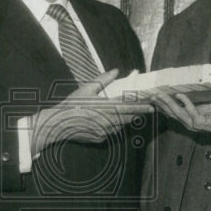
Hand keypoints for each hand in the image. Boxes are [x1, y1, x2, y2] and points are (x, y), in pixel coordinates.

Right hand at [31, 69, 153, 153]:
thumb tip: (116, 70)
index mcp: (106, 106)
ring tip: (131, 114)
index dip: (141, 105)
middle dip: (138, 113)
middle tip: (147, 109)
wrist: (59, 124)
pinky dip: (114, 127)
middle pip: (129, 117)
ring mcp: (105, 132)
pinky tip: (110, 121)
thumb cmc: (72, 104)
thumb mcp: (87, 88)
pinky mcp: (100, 139)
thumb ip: (103, 79)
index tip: (151, 105)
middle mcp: (108, 121)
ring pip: (121, 126)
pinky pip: (112, 133)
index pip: (129, 106)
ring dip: (126, 119)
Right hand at [150, 92, 210, 138]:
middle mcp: (189, 123)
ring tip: (160, 94)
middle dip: (160, 104)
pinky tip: (179, 95)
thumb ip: (195, 97)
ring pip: (177, 113)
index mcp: (189, 118)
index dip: (161, 105)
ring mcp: (195, 124)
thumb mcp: (206, 101)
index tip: (152, 96)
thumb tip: (186, 85)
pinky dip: (185, 102)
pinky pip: (191, 111)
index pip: (171, 112)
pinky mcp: (202, 123)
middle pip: (171, 113)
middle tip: (151, 95)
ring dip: (168, 103)